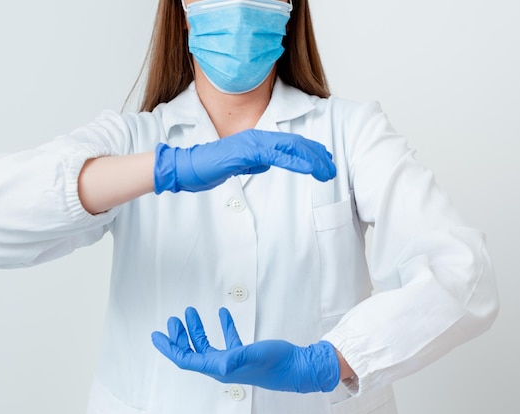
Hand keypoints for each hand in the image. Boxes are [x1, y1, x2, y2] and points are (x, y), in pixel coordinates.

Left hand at [151, 307, 339, 392]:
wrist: (299, 368)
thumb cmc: (277, 365)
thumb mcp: (253, 356)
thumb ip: (234, 358)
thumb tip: (217, 362)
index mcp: (220, 368)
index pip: (186, 359)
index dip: (169, 348)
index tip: (156, 336)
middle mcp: (223, 366)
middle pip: (192, 352)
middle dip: (179, 337)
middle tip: (171, 321)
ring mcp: (233, 361)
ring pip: (207, 345)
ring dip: (196, 330)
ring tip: (189, 313)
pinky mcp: (245, 354)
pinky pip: (228, 339)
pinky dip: (222, 326)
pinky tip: (221, 314)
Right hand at [154, 129, 336, 192]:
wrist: (187, 167)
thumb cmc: (209, 167)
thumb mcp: (238, 166)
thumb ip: (253, 162)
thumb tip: (265, 165)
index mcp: (257, 141)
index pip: (290, 145)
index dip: (310, 152)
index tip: (325, 163)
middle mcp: (258, 137)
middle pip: (296, 144)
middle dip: (317, 156)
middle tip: (332, 168)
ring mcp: (253, 142)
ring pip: (291, 147)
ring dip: (313, 159)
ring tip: (327, 170)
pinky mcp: (247, 151)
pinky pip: (276, 155)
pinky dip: (295, 161)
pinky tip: (309, 168)